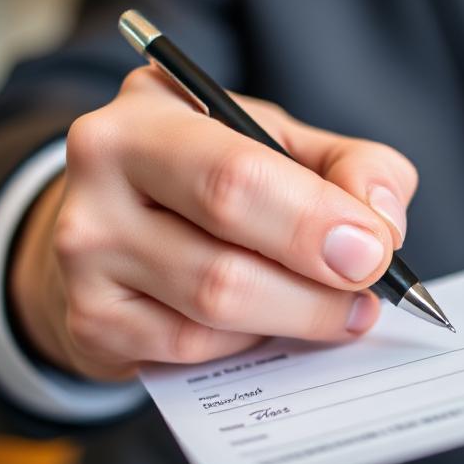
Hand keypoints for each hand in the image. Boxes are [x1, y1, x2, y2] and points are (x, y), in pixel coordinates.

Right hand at [10, 67, 416, 380]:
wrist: (121, 223)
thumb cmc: (214, 176)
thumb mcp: (282, 144)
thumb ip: (349, 167)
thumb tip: (380, 225)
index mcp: (149, 113)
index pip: (238, 178)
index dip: (317, 223)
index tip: (375, 252)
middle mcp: (100, 177)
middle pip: (224, 263)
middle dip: (316, 289)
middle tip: (365, 294)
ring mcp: (83, 256)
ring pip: (215, 313)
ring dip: (296, 318)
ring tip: (336, 309)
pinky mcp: (90, 320)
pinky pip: (192, 350)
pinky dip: (248, 341)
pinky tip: (269, 321)